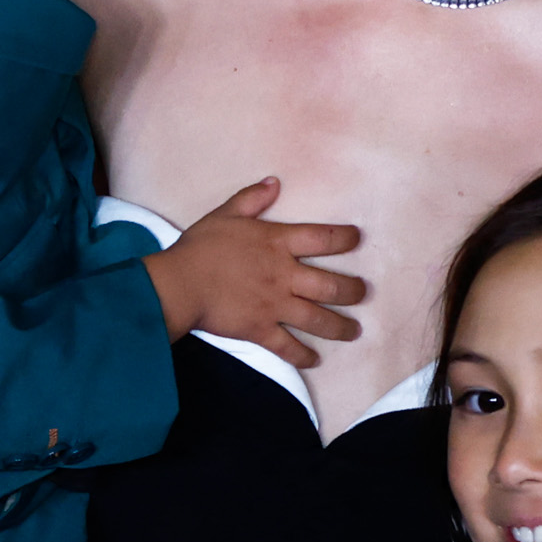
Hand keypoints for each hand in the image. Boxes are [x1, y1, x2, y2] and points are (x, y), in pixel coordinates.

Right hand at [143, 177, 364, 364]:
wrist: (179, 284)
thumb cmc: (200, 247)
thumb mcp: (225, 214)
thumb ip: (252, 198)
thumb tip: (275, 182)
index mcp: (277, 243)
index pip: (323, 238)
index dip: (345, 238)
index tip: (357, 239)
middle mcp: (284, 275)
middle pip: (332, 286)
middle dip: (353, 291)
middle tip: (362, 293)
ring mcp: (275, 305)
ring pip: (318, 320)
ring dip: (340, 327)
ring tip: (354, 332)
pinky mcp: (260, 330)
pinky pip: (288, 347)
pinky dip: (303, 356)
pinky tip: (314, 359)